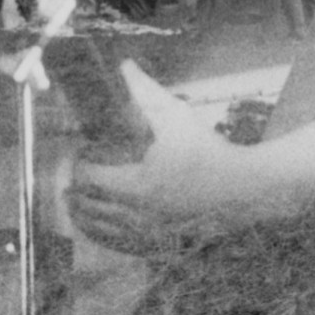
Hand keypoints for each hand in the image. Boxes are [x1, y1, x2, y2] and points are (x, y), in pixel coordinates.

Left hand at [66, 61, 273, 247]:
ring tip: (73, 206)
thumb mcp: (177, 118)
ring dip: (83, 216)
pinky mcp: (158, 247)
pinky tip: (98, 229)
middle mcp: (136, 215)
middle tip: (69, 181)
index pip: (91, 176)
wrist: (245, 190)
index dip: (80, 163)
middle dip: (75, 192)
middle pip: (89, 206)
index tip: (81, 153)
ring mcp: (146, 236)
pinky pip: (119, 247)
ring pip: (100, 231)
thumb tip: (125, 67)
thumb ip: (147, 94)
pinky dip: (102, 237)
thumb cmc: (210, 152)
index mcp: (136, 184)